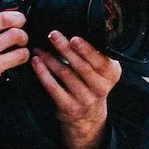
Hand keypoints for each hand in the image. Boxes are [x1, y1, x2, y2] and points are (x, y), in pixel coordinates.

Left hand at [30, 30, 120, 148]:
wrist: (88, 117)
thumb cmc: (92, 85)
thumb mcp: (103, 71)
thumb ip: (97, 55)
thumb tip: (77, 31)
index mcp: (112, 74)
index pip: (100, 60)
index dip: (86, 49)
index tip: (73, 38)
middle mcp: (101, 88)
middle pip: (81, 66)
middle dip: (65, 49)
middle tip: (53, 35)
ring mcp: (85, 99)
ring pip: (65, 74)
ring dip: (50, 59)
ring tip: (39, 48)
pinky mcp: (69, 107)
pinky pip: (53, 88)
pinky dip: (43, 73)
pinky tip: (36, 63)